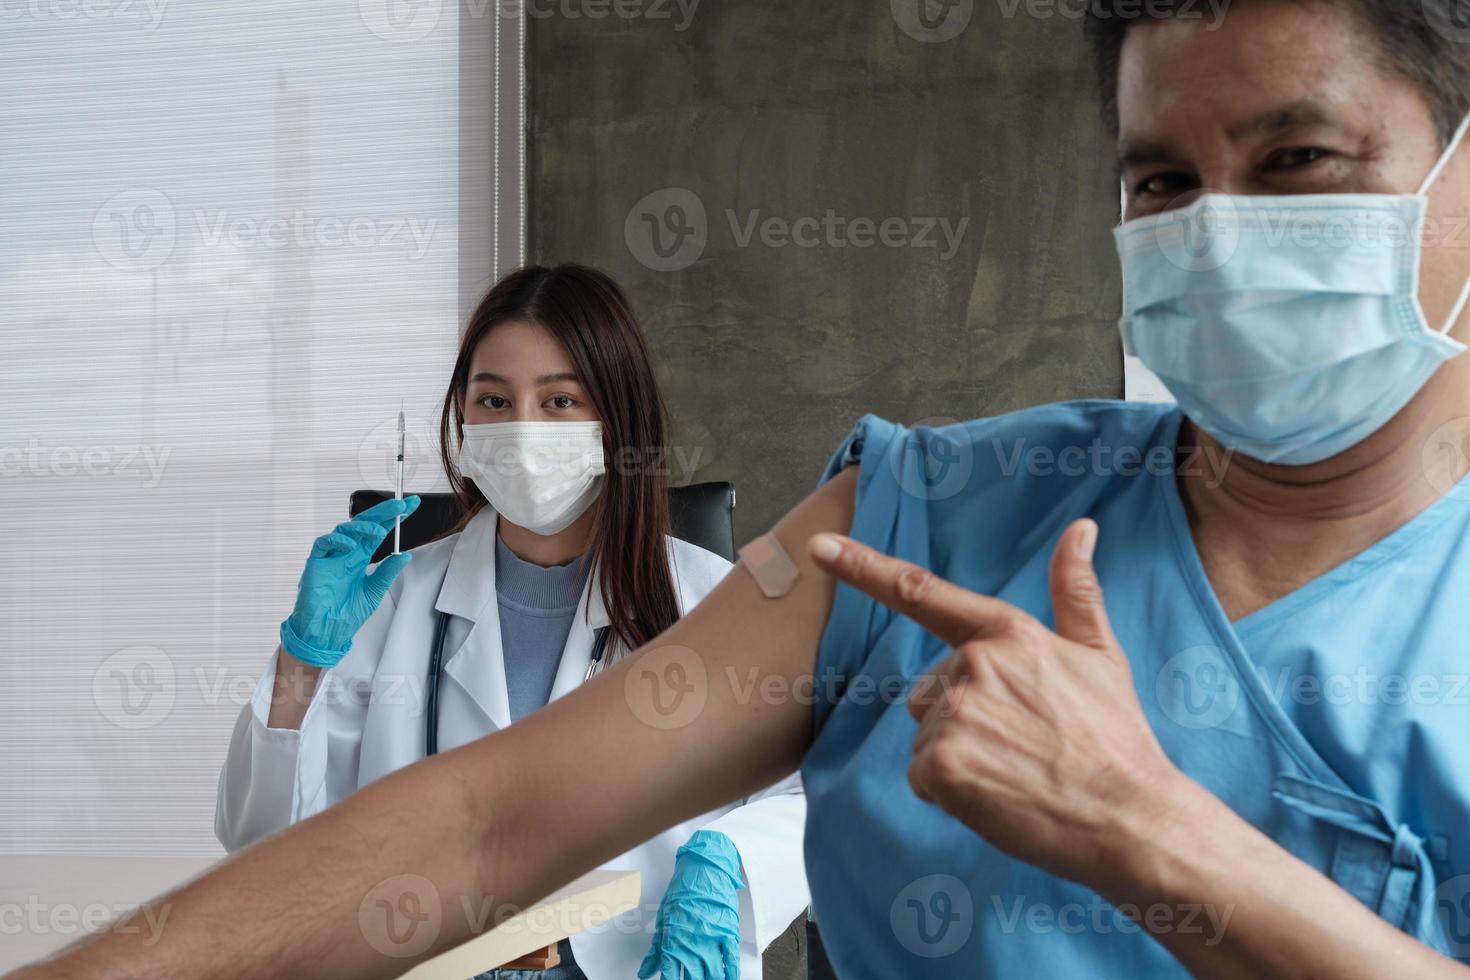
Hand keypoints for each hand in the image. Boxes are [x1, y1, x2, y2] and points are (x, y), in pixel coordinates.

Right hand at [279, 496, 420, 667]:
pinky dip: (337, 540)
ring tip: (378, 530)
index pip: (379, 531)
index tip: (412, 506)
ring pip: (345, 529)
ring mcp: (331, 556)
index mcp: (361, 557)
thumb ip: (387, 572)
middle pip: (365, 524)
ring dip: (363, 526)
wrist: (327, 633)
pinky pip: (323, 544)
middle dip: (383, 512)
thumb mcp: (374, 591)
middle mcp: (347, 552)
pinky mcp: (316, 563)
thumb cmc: (347, 613)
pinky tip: (350, 544)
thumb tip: (405, 555)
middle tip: (400, 505)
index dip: (394, 518)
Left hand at [639, 830, 743, 979]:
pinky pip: (731, 959)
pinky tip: (728, 979)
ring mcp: (713, 937)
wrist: (705, 868)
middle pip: (693, 977)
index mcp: (674, 938)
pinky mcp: (728, 932)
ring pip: (713, 972)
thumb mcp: (664, 918)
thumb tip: (644, 972)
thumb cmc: (683, 889)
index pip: (670, 973)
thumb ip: (655, 950)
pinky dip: (730, 973)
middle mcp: (693, 941)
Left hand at [807, 518, 1184, 894]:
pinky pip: (922, 775)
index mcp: (1007, 633)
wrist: (1131, 818)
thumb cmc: (1116, 738)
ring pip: (928, 734)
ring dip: (959, 757)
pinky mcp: (941, 766)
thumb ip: (1076, 589)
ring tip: (1016, 771)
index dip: (863, 567)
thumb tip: (1081, 527)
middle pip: (930, 691)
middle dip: (962, 717)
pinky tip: (998, 795)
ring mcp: (955, 715)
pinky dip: (951, 792)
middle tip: (1022, 743)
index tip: (819, 548)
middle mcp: (974, 665)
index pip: (921, 592)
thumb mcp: (1100, 655)